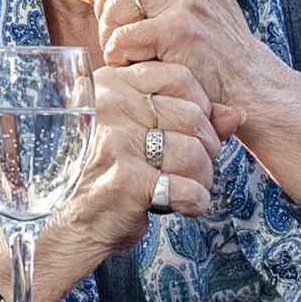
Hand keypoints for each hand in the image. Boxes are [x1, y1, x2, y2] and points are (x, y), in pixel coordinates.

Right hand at [39, 62, 235, 291]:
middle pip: (192, 116)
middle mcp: (111, 106)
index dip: (202, 106)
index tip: (196, 131)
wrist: (62, 225)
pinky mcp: (126, 180)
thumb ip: (186, 119)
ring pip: (194, 152)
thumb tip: (238, 114)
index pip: (179, 76)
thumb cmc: (101, 177)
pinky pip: (187, 188)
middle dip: (206, 148)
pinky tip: (183, 205)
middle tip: (193, 169)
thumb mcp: (137, 136)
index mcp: (111, 85)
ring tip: (187, 189)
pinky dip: (195, 202)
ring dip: (202, 178)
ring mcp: (117, 141)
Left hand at [83, 0, 284, 114]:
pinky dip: (119, 54)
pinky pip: (122, 36)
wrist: (245, 82)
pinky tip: (133, 63)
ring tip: (126, 49)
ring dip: (110, 33)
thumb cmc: (209, 41)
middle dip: (105, 5)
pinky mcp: (178, 25)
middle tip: (116, 29)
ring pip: (114, 5)